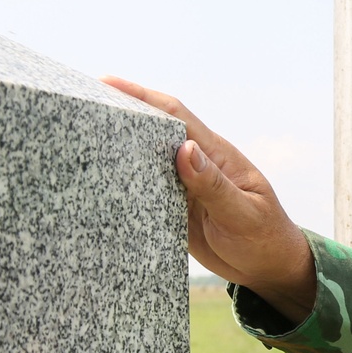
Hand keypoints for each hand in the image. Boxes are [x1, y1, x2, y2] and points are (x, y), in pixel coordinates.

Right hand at [102, 77, 317, 321]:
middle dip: (122, 115)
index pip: (176, 117)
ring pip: (146, 161)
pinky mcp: (175, 210)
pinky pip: (146, 193)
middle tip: (82, 104)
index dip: (143, 97)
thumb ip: (214, 185)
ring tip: (79, 138)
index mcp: (216, 156)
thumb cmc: (266, 238)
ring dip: (120, 150)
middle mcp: (197, 166)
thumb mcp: (243, 215)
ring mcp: (184, 187)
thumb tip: (185, 149)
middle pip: (155, 133)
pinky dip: (126, 186)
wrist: (272, 269)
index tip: (108, 83)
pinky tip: (100, 184)